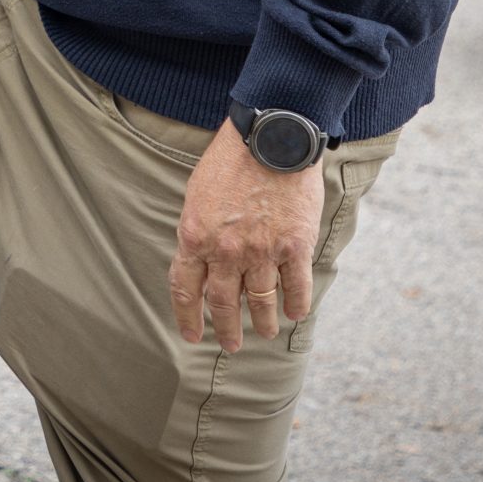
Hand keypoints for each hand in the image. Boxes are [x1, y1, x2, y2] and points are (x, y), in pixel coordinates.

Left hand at [168, 121, 323, 352]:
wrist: (271, 136)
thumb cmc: (230, 159)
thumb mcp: (197, 194)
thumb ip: (198, 231)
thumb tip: (201, 263)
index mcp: (195, 236)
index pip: (186, 289)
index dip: (188, 317)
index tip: (193, 336)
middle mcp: (226, 251)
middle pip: (224, 304)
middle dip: (226, 330)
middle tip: (231, 345)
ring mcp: (262, 251)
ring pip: (261, 301)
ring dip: (263, 322)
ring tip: (265, 332)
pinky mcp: (295, 247)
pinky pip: (296, 288)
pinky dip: (296, 305)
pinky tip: (295, 314)